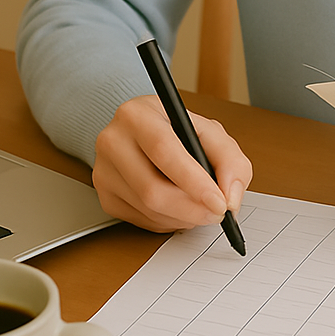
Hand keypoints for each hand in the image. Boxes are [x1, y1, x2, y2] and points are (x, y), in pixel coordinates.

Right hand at [92, 94, 252, 231]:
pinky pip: (142, 220)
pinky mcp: (104, 195)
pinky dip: (169, 221)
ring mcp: (104, 170)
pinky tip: (180, 207)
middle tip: (217, 214)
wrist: (145, 133)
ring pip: (148, 210)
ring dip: (184, 217)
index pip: (163, 150)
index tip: (219, 202)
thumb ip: (230, 161)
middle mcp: (113, 140)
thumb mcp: (212, 133)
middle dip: (192, 209)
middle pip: (151, 189)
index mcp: (138, 115)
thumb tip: (229, 198)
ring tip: (201, 208)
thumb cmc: (179, 131)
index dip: (193, 181)